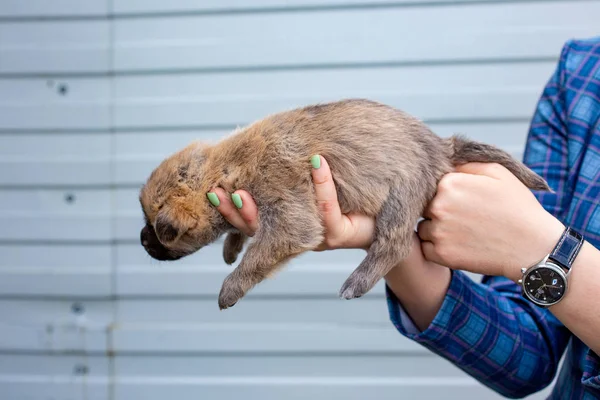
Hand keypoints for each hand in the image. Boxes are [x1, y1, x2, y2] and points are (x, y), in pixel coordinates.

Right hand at [209, 156, 374, 250]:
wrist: (379, 213)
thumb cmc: (337, 195)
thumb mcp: (299, 183)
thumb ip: (274, 172)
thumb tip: (244, 150)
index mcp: (277, 225)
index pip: (246, 220)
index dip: (229, 209)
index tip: (214, 191)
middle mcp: (291, 236)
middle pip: (260, 231)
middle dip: (245, 214)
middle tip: (237, 193)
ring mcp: (315, 237)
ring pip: (292, 224)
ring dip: (277, 203)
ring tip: (269, 178)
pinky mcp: (339, 235)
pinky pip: (327, 211)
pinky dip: (322, 184)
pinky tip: (318, 162)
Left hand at [417, 162, 564, 279]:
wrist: (533, 246)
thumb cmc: (517, 207)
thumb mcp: (497, 172)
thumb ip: (466, 164)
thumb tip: (445, 163)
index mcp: (449, 183)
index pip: (431, 186)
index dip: (446, 194)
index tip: (463, 202)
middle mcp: (439, 206)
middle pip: (425, 207)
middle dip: (439, 211)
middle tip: (465, 219)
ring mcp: (438, 231)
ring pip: (424, 228)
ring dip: (437, 231)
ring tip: (464, 232)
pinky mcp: (441, 254)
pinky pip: (427, 249)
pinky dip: (439, 249)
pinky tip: (461, 246)